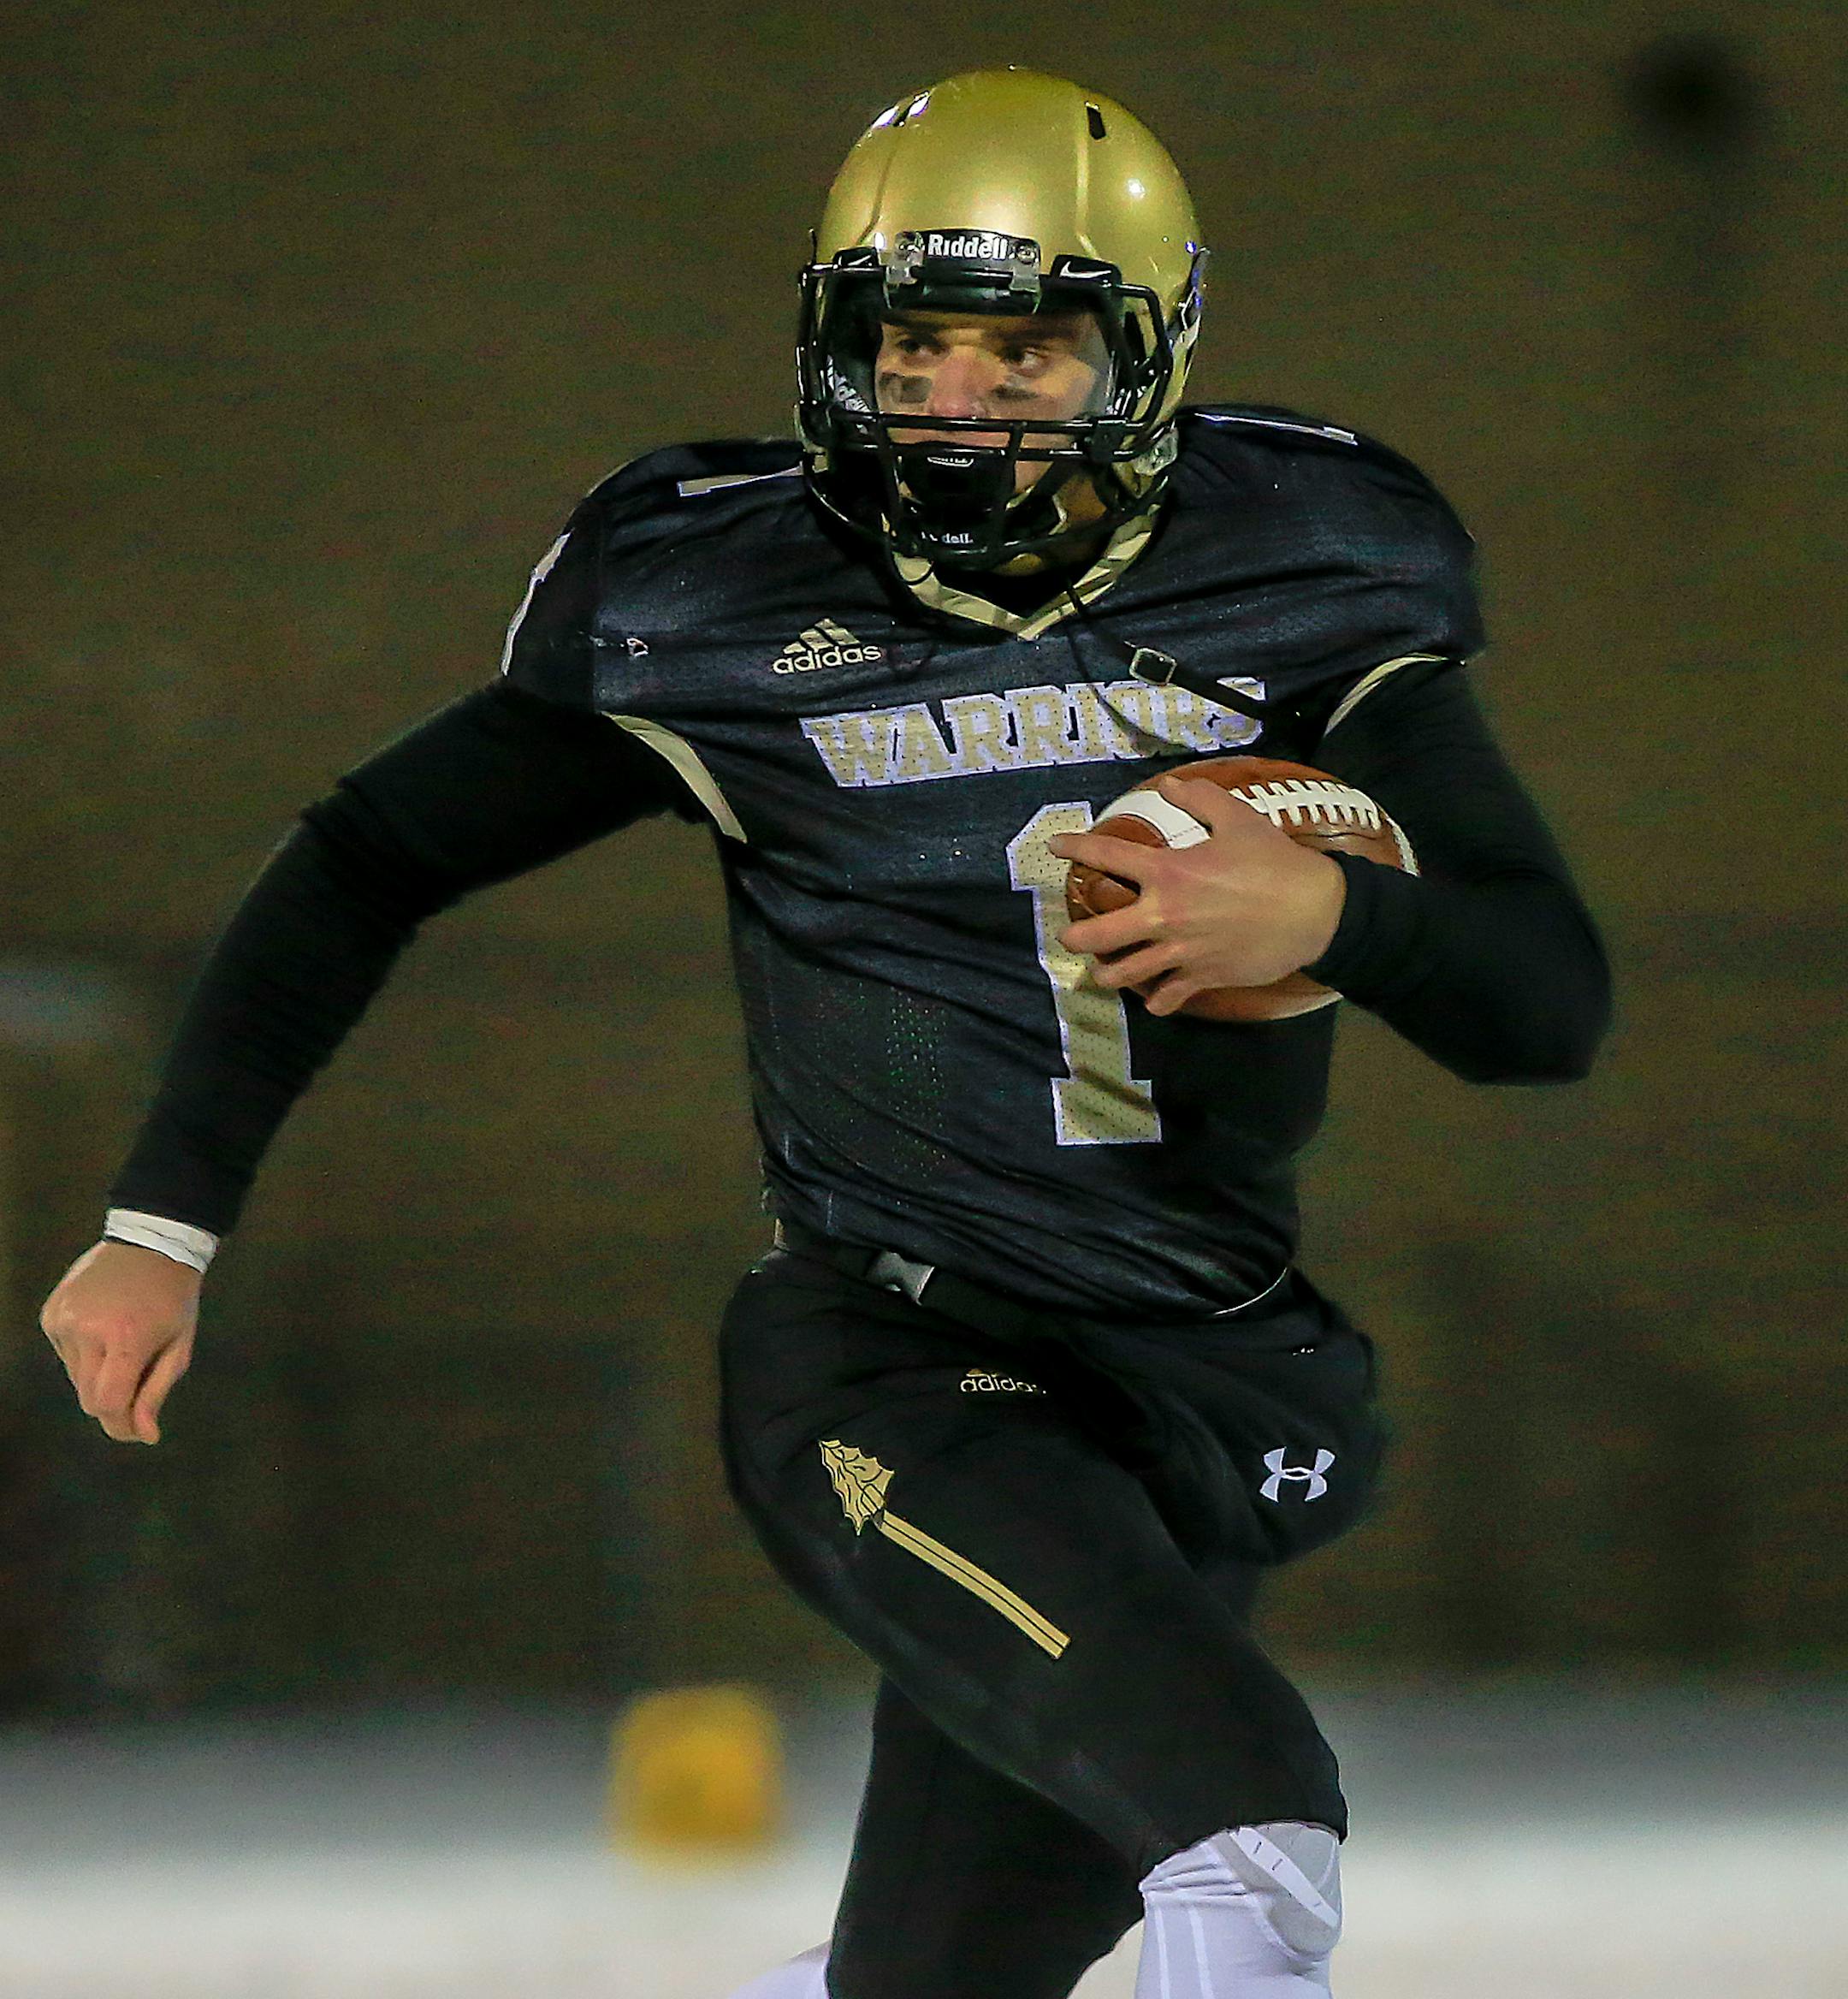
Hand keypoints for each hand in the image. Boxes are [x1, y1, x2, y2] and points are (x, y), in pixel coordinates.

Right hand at [39, 1240, 201, 1444]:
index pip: (106, 1404)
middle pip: (88, 1396)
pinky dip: (84, 1354)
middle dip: (112, 1403)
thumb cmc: (174, 1297)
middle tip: (136, 1388)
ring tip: (124, 1345)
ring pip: (75, 1377)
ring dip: (99, 1375)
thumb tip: (144, 1436)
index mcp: (126, 1337)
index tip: (135, 1431)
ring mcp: (64, 1320)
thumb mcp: (179, 1345)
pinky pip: (65, 1354)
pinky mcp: (51, 1314)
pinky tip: (105, 1330)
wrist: (151, 1242)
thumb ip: (156, 1392)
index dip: (119, 1425)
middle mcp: (87, 1329)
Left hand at [1050, 775, 1347, 1016]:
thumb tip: (1170, 786)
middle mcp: (1164, 915)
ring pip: (1124, 974)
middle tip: (1071, 935)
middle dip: (1076, 936)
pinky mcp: (1202, 978)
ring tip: (1106, 969)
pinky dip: (1157, 1000)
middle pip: (1098, 935)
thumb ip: (1199, 798)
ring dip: (1108, 972)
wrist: (1315, 912)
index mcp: (1168, 872)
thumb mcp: (1238, 818)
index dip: (1075, 848)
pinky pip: (1166, 998)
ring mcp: (1180, 952)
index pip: (1107, 856)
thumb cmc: (1275, 862)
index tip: (1054, 846)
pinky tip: (1155, 997)